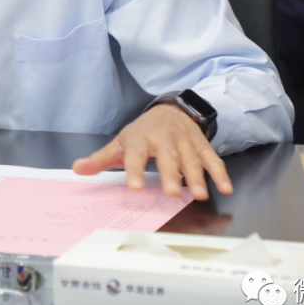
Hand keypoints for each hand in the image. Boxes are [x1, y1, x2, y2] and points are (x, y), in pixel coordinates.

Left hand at [72, 104, 232, 200]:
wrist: (171, 109)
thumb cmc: (143, 132)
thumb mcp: (121, 143)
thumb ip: (101, 159)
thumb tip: (78, 168)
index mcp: (140, 138)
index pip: (136, 155)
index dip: (135, 170)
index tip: (135, 187)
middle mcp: (164, 138)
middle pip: (168, 157)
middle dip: (171, 174)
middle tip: (173, 193)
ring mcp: (185, 141)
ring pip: (191, 159)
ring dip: (197, 176)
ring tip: (199, 195)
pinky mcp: (201, 144)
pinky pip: (212, 159)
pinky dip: (220, 173)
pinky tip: (225, 188)